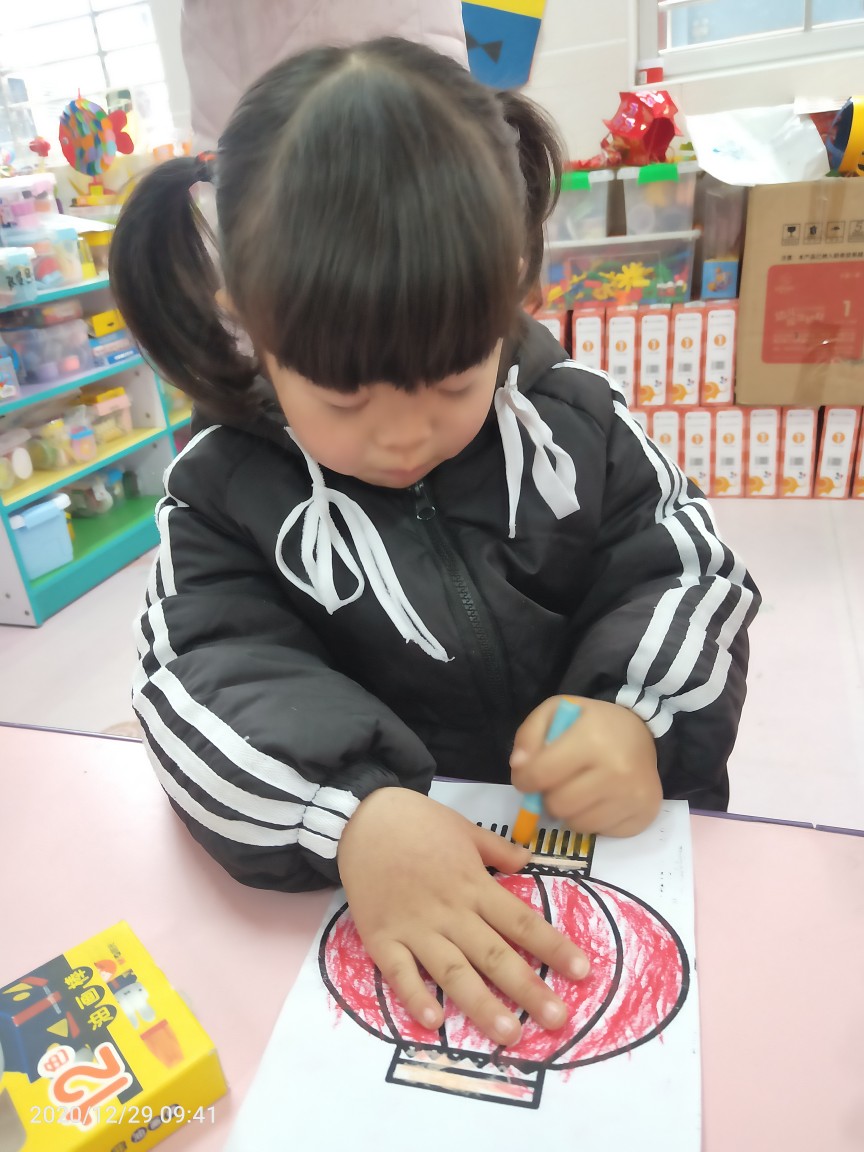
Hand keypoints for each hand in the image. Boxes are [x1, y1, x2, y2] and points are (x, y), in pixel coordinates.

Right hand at [337, 787, 589, 1045]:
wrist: (360, 818)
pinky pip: (399, 973)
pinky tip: (435, 1022)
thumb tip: (529, 862)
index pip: (521, 921)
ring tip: (510, 1034)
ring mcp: (414, 927)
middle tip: (558, 1019)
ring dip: (482, 1005)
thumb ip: (497, 850)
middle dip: (529, 990)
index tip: (583, 971)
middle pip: (494, 955)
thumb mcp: (464, 828)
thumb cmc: (416, 822)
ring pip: (453, 972)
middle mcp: (450, 911)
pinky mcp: (381, 937)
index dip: (553, 947)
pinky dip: (415, 997)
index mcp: (473, 885)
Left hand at [510, 696, 661, 836]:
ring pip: (577, 824)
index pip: (540, 774)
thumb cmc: (592, 724)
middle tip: (558, 783)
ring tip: (580, 789)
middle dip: (549, 796)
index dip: (524, 779)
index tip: (527, 778)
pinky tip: (600, 799)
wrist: (640, 734)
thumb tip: (518, 767)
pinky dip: (592, 820)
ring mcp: (633, 796)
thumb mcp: (556, 712)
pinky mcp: (643, 816)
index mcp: (592, 739)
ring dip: (570, 810)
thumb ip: (528, 735)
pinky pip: (600, 833)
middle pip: (558, 805)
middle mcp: (616, 770)